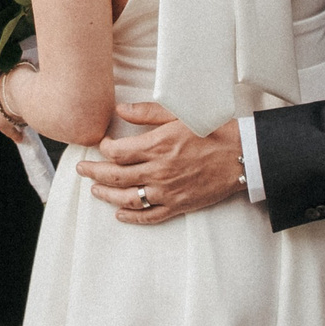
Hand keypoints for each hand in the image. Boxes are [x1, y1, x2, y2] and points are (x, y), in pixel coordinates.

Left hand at [76, 104, 243, 224]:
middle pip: (116, 175)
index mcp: (157, 146)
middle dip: (94, 172)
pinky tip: (119, 213)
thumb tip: (120, 109)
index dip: (104, 148)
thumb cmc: (213, 130)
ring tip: (94, 189)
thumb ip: (147, 113)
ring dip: (107, 194)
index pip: (117, 151)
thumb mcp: (180, 114)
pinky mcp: (178, 205)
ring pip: (127, 197)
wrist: (242, 155)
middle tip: (81, 169)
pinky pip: (149, 215)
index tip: (101, 144)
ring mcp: (167, 191)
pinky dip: (131, 217)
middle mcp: (158, 171)